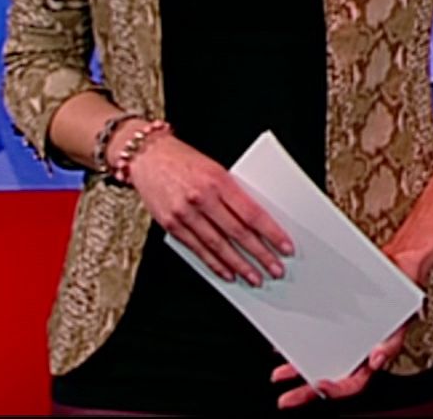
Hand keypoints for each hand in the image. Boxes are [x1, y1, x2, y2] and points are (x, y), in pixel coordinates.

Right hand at [125, 131, 293, 286]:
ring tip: (255, 277)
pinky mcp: (171, 224)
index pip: (252, 213)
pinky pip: (197, 249)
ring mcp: (184, 213)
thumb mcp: (217, 169)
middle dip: (260, 254)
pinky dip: (214, 264)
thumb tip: (259, 221)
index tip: (285, 246)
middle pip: (237, 233)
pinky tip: (228, 273)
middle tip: (275, 269)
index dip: (271, 233)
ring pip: (218, 246)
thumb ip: (235, 193)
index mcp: (219, 181)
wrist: (147, 156)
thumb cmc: (185, 160)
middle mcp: (201, 198)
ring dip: (239, 265)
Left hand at [272, 240, 432, 408]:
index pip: (354, 383)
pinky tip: (283, 345)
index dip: (336, 389)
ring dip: (296, 370)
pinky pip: (312, 338)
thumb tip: (376, 360)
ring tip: (279, 375)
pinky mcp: (332, 323)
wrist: (399, 264)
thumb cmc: (403, 293)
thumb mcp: (402, 318)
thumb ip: (391, 342)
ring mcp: (342, 338)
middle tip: (286, 400)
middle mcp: (355, 351)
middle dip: (306, 392)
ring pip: (317, 361)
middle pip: (330, 378)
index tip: (319, 385)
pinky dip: (297, 344)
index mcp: (373, 356)